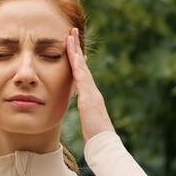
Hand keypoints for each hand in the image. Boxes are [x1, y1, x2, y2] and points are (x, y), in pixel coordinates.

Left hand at [66, 27, 114, 142]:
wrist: (104, 144)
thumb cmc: (96, 138)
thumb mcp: (88, 123)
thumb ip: (86, 116)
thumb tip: (85, 117)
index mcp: (90, 96)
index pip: (82, 74)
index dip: (77, 60)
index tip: (73, 48)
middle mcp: (92, 90)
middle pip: (82, 65)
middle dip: (76, 48)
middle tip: (71, 32)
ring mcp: (91, 91)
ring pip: (81, 66)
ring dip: (75, 49)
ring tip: (70, 34)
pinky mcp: (89, 95)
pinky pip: (80, 74)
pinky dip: (76, 62)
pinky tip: (71, 51)